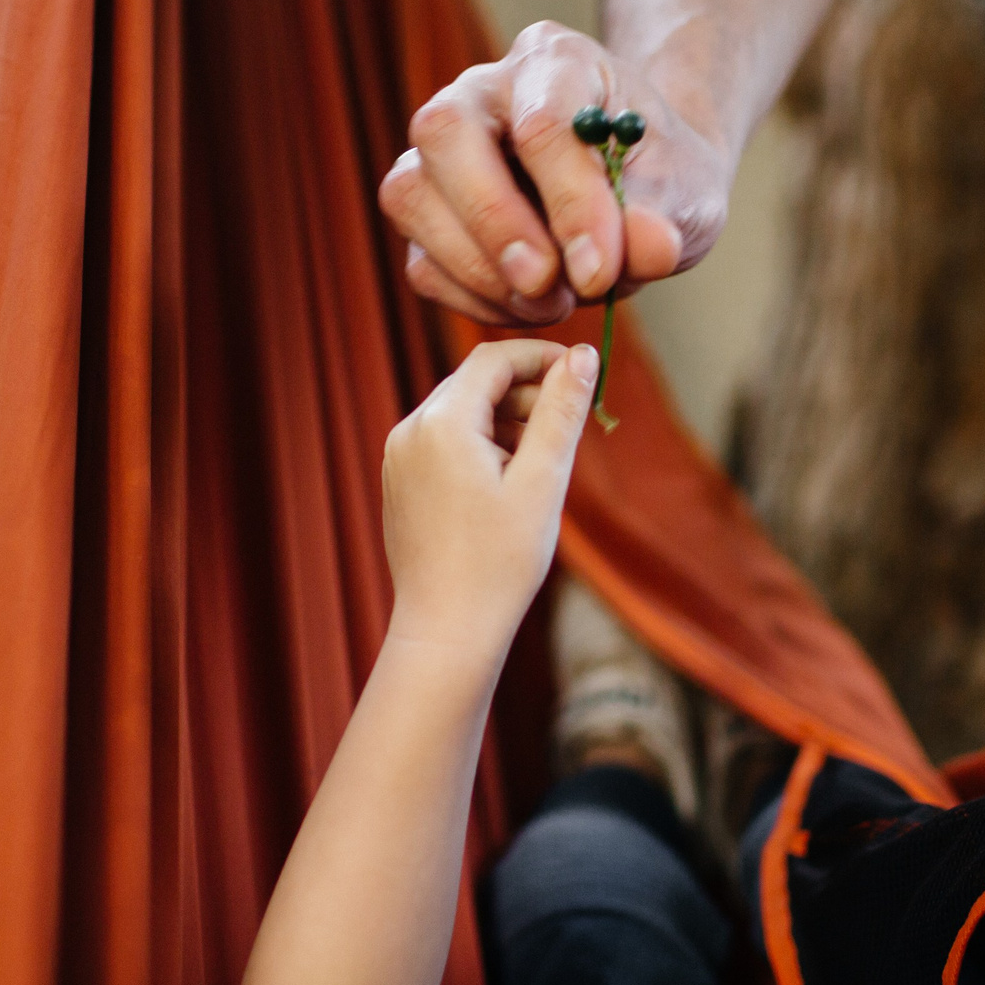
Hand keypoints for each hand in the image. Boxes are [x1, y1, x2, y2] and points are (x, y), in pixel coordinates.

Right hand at [378, 22, 733, 325]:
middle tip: (547, 283)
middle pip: (445, 132)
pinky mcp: (428, 213)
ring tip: (552, 300)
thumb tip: (650, 248)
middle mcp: (482, 92)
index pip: (542, 123)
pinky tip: (530, 306)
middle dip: (495, 221)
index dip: (569, 202)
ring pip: (412, 195)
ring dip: (478, 268)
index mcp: (556, 62)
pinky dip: (473, 299)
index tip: (600, 270)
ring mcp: (442, 152)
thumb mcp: (687, 191)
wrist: (640, 191)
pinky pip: (422, 261)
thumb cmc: (661, 176)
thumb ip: (666, 215)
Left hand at [381, 339, 596, 653]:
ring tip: (543, 463)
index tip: (584, 375)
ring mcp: (399, 457)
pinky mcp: (400, 482)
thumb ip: (562, 410)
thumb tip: (585, 354)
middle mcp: (410, 430)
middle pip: (476, 383)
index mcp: (442, 422)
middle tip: (571, 426)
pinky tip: (510, 485)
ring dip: (506, 421)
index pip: (494, 357)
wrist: (447, 629)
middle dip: (527, 393)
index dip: (543, 357)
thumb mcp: (543, 480)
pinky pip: (444, 442)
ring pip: (461, 412)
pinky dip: (481, 445)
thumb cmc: (499, 561)